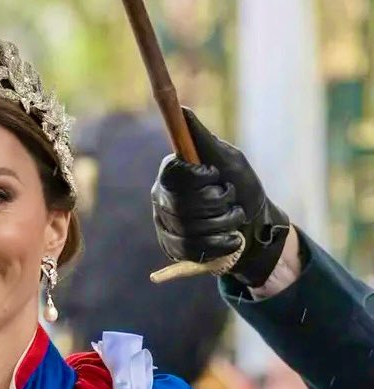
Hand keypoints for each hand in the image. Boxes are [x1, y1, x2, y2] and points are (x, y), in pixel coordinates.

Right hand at [151, 108, 289, 287]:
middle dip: (216, 202)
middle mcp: (162, 198)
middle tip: (230, 198)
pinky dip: (219, 244)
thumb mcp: (229, 160)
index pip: (173, 175)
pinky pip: (192, 250)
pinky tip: (231, 239)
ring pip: (189, 228)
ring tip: (235, 219)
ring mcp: (166, 225)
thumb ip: (204, 141)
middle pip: (182, 203)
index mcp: (172, 173)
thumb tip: (182, 110)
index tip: (215, 176)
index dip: (197, 178)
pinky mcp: (174, 249)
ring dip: (222, 223)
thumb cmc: (242, 188)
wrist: (254, 227)